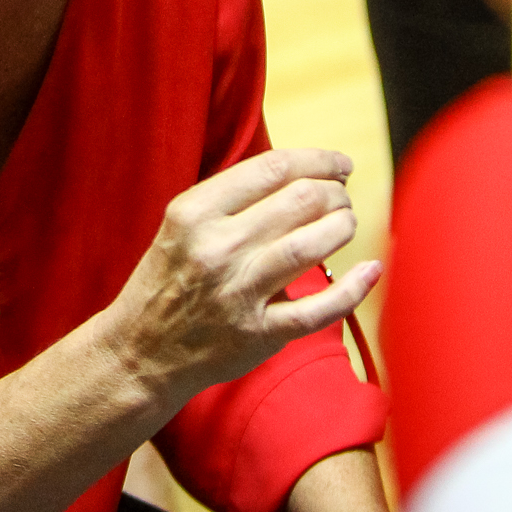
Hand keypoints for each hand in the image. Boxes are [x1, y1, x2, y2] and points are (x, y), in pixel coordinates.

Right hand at [100, 148, 378, 409]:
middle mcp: (216, 248)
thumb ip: (232, 199)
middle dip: (335, 193)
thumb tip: (302, 174)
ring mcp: (238, 292)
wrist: (141, 350)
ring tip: (346, 223)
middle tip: (341, 198)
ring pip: (312, 244)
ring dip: (343, 226)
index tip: (340, 165)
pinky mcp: (259, 333)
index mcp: (195, 212)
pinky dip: (354, 288)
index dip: (319, 160)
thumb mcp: (184, 225)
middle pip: (301, 200)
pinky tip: (370, 270)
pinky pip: (320, 309)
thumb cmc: (170, 280)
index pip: (274, 168)